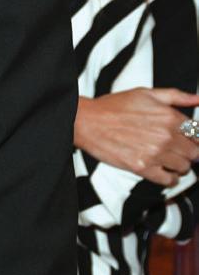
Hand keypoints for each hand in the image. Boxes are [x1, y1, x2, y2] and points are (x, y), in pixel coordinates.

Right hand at [75, 88, 198, 185]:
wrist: (87, 121)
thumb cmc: (113, 107)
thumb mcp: (146, 93)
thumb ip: (176, 96)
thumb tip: (197, 99)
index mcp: (170, 117)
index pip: (197, 133)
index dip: (193, 138)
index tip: (187, 139)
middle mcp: (166, 136)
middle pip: (194, 153)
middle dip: (189, 153)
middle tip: (178, 151)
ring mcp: (155, 153)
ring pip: (184, 168)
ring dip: (180, 166)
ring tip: (170, 161)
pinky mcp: (142, 167)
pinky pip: (169, 180)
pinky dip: (170, 178)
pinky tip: (164, 172)